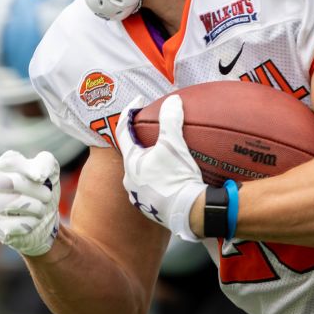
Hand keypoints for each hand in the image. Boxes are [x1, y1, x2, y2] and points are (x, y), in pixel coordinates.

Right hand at [0, 150, 60, 256]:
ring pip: (18, 204)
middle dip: (39, 191)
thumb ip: (45, 163)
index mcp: (1, 165)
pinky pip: (18, 224)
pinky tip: (32, 221)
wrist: (39, 220)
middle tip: (47, 196)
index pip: (12, 162)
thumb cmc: (41, 191)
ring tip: (40, 209)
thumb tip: (37, 176)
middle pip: (14, 182)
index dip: (30, 169)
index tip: (42, 178)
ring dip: (39, 208)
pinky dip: (32, 223)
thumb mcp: (49, 171)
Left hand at [115, 95, 206, 241]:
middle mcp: (130, 181)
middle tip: (152, 130)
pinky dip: (158, 178)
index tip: (138, 102)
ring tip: (163, 154)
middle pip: (132, 154)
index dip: (129, 113)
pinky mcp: (152, 209)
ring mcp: (140, 197)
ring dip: (150, 161)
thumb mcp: (174, 145)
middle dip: (141, 141)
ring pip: (141, 172)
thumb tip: (172, 100)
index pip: (123, 132)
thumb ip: (171, 120)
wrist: (190, 214)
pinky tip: (171, 175)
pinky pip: (152, 187)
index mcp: (131, 163)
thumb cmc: (178, 178)